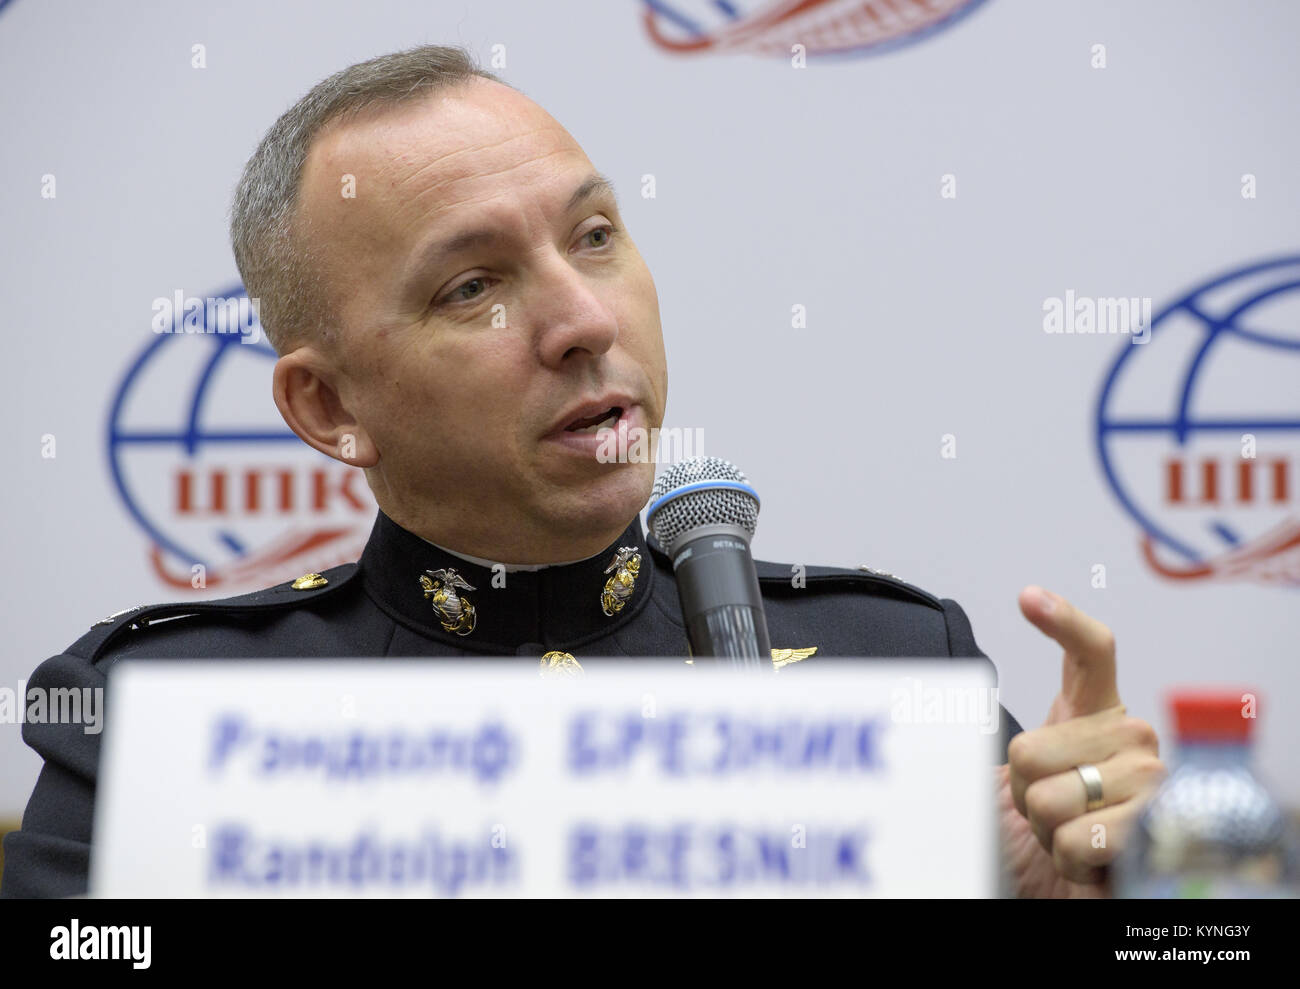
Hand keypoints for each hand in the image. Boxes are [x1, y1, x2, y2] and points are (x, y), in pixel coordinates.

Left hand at [997, 586, 1165, 896]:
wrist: (1066, 889)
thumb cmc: (1041, 834)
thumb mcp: (1007, 779)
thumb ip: (990, 738)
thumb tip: (936, 705)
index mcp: (1098, 714)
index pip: (1090, 652)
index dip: (1062, 621)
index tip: (1028, 598)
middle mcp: (1133, 740)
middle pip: (1033, 748)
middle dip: (1023, 792)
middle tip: (1048, 813)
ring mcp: (1152, 784)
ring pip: (1053, 798)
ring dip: (1046, 832)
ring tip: (1069, 838)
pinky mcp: (1155, 832)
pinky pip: (1076, 838)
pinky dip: (1068, 860)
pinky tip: (1088, 863)